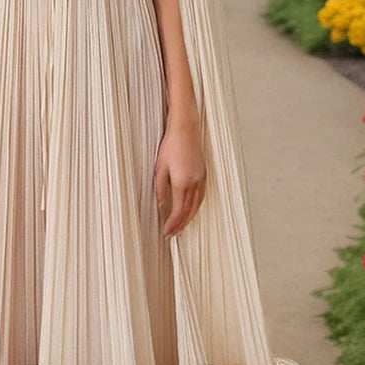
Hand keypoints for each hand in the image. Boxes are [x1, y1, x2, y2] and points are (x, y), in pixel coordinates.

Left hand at [154, 118, 205, 237]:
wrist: (186, 129)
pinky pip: (201, 196)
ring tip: (181, 227)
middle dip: (180, 225)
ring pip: (197, 205)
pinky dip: (196, 207)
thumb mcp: (159, 169)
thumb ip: (160, 189)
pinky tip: (192, 210)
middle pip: (188, 211)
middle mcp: (194, 183)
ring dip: (189, 218)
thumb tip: (161, 205)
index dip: (172, 224)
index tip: (167, 233)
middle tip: (173, 235)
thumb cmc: (170, 145)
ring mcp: (201, 179)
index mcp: (182, 183)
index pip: (178, 211)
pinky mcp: (204, 174)